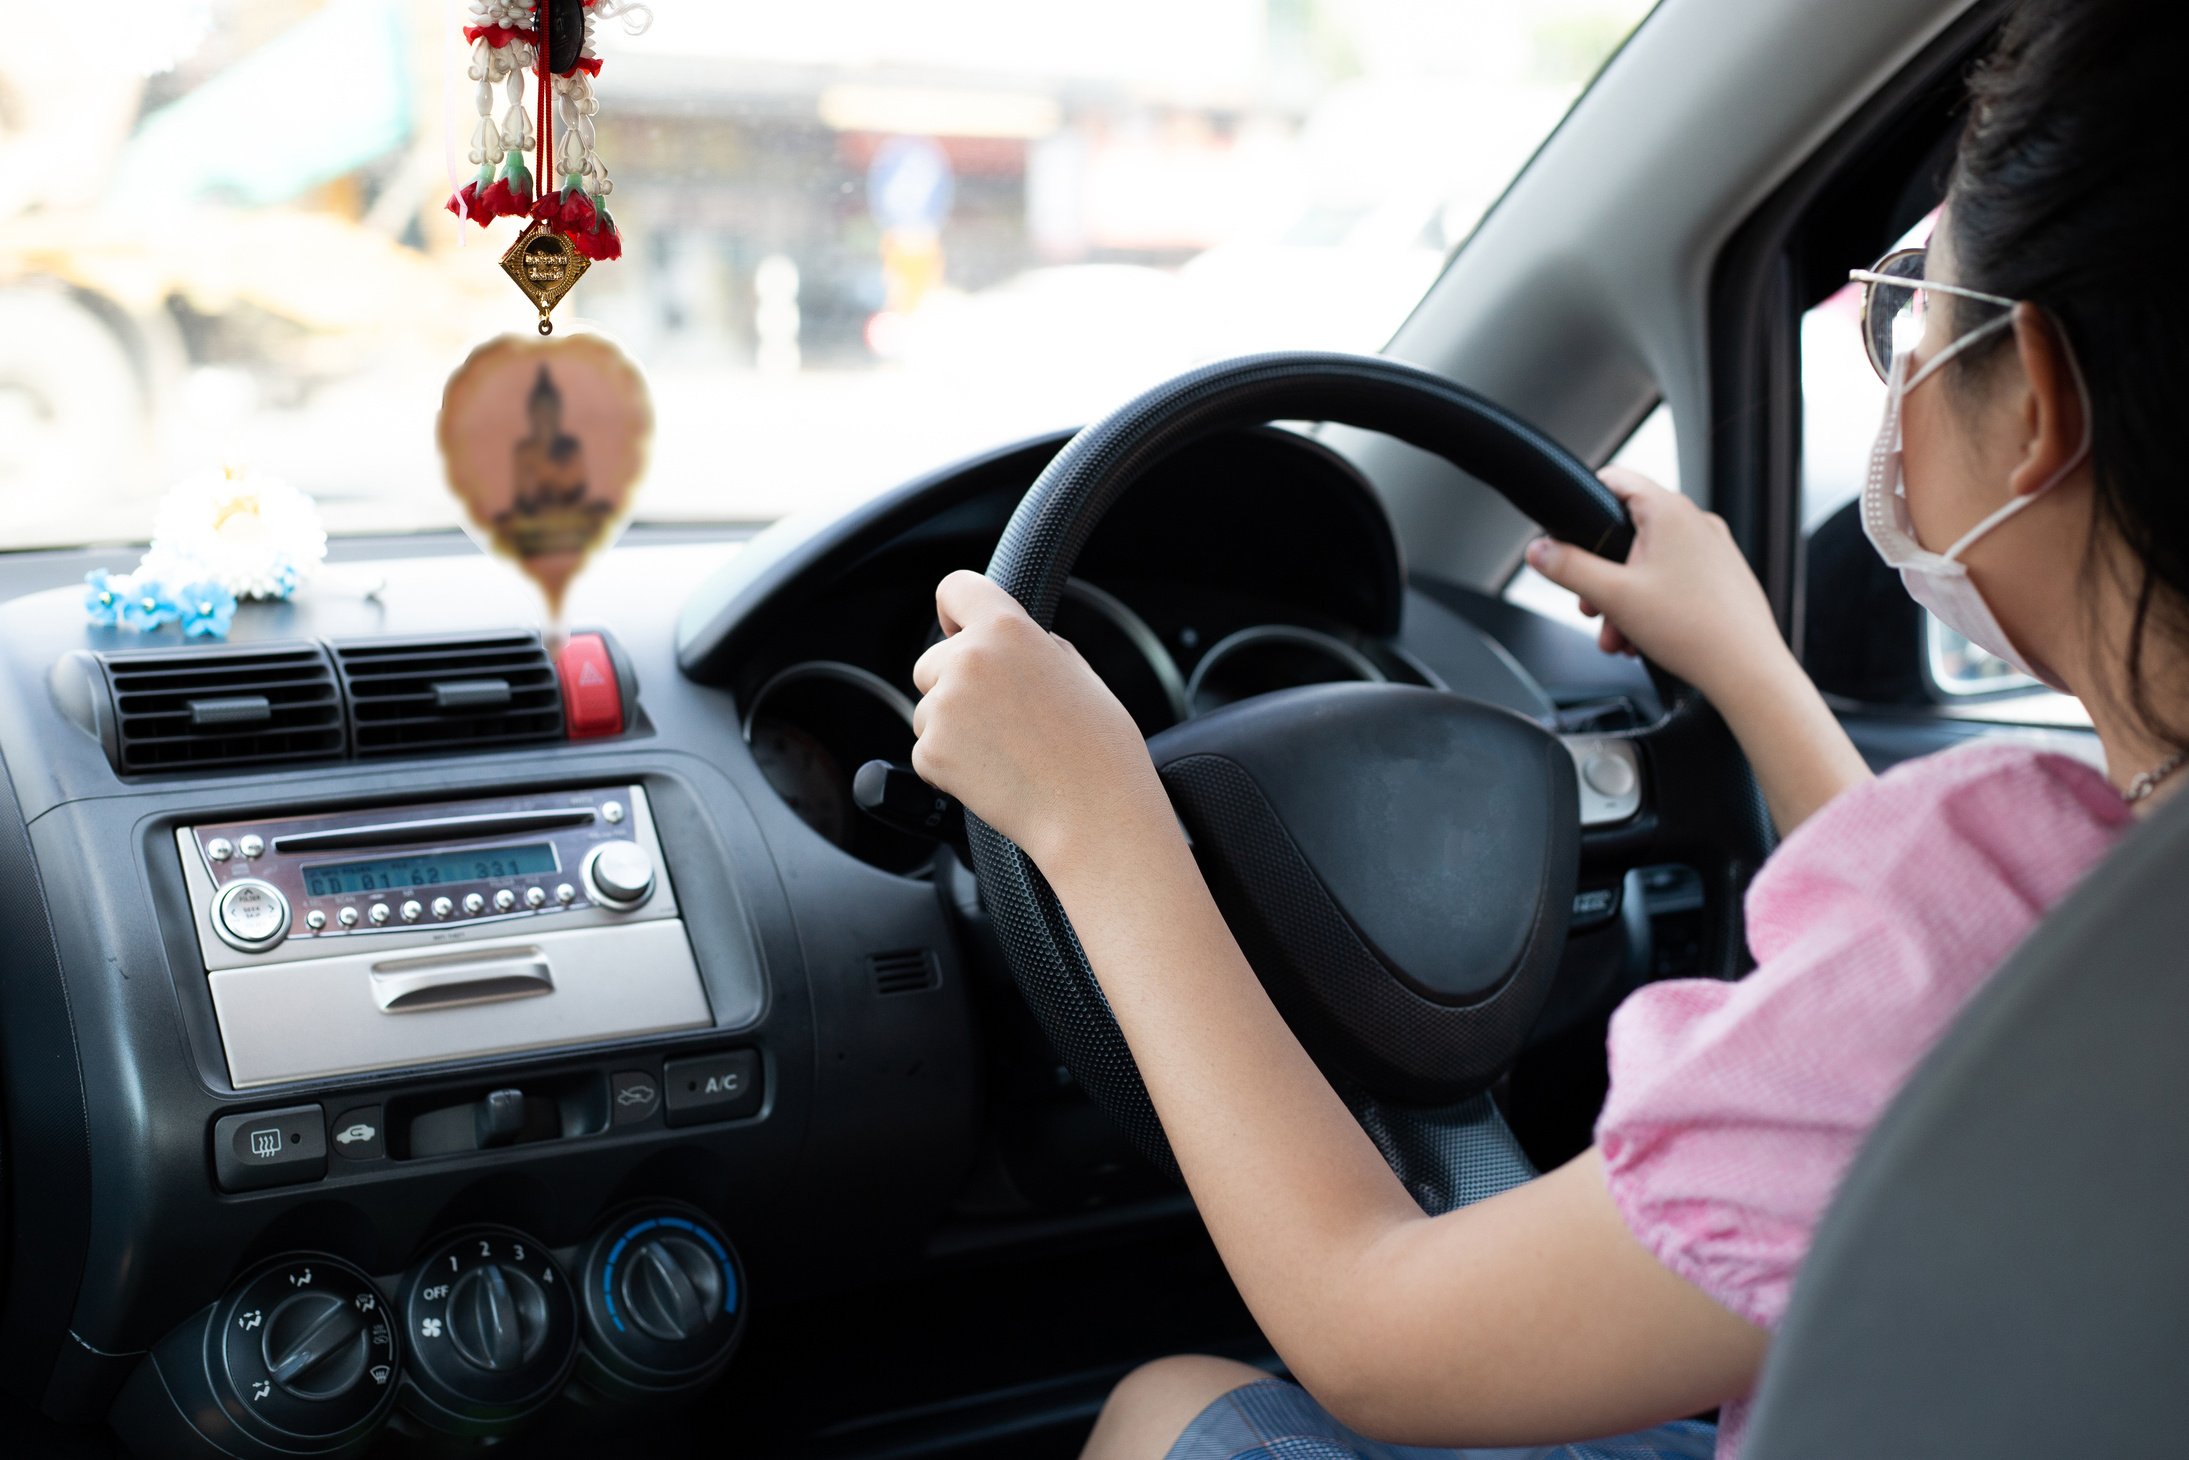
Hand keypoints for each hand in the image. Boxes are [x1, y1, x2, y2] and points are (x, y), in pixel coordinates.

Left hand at [911, 570, 1171, 875]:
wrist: (1093, 812)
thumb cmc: (1098, 748)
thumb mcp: (1076, 671)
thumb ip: (1031, 645)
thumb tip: (1004, 642)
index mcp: (1007, 629)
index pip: (955, 589)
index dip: (953, 611)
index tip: (955, 628)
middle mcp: (968, 659)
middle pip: (931, 661)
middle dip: (953, 684)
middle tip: (1002, 717)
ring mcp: (943, 707)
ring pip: (928, 709)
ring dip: (953, 727)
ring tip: (1007, 750)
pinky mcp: (930, 752)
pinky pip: (928, 750)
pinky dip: (951, 764)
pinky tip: (995, 773)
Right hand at [1523, 466, 1789, 698]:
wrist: (1747, 670)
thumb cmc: (1695, 630)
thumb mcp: (1613, 596)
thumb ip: (1568, 568)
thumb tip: (1539, 550)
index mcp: (1670, 512)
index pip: (1615, 480)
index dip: (1584, 504)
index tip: (1568, 532)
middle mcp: (1696, 522)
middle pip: (1628, 533)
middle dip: (1603, 574)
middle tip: (1594, 608)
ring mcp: (1714, 549)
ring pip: (1650, 562)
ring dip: (1625, 598)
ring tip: (1621, 634)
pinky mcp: (1722, 577)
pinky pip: (1675, 580)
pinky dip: (1653, 604)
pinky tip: (1646, 637)